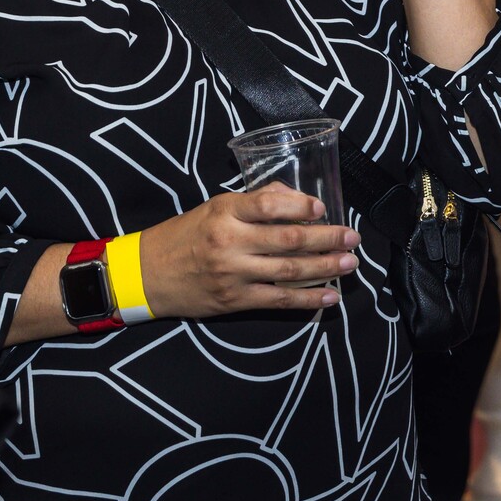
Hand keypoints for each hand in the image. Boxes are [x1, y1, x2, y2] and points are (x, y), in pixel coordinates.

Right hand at [138, 186, 359, 317]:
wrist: (148, 274)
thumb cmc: (186, 235)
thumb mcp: (215, 207)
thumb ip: (255, 200)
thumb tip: (297, 199)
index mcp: (224, 212)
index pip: (268, 205)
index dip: (301, 205)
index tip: (324, 208)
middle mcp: (230, 242)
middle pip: (289, 239)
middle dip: (327, 238)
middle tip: (353, 238)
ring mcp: (233, 274)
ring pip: (289, 271)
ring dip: (326, 268)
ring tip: (350, 264)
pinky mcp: (235, 300)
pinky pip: (279, 299)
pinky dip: (309, 299)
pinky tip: (330, 296)